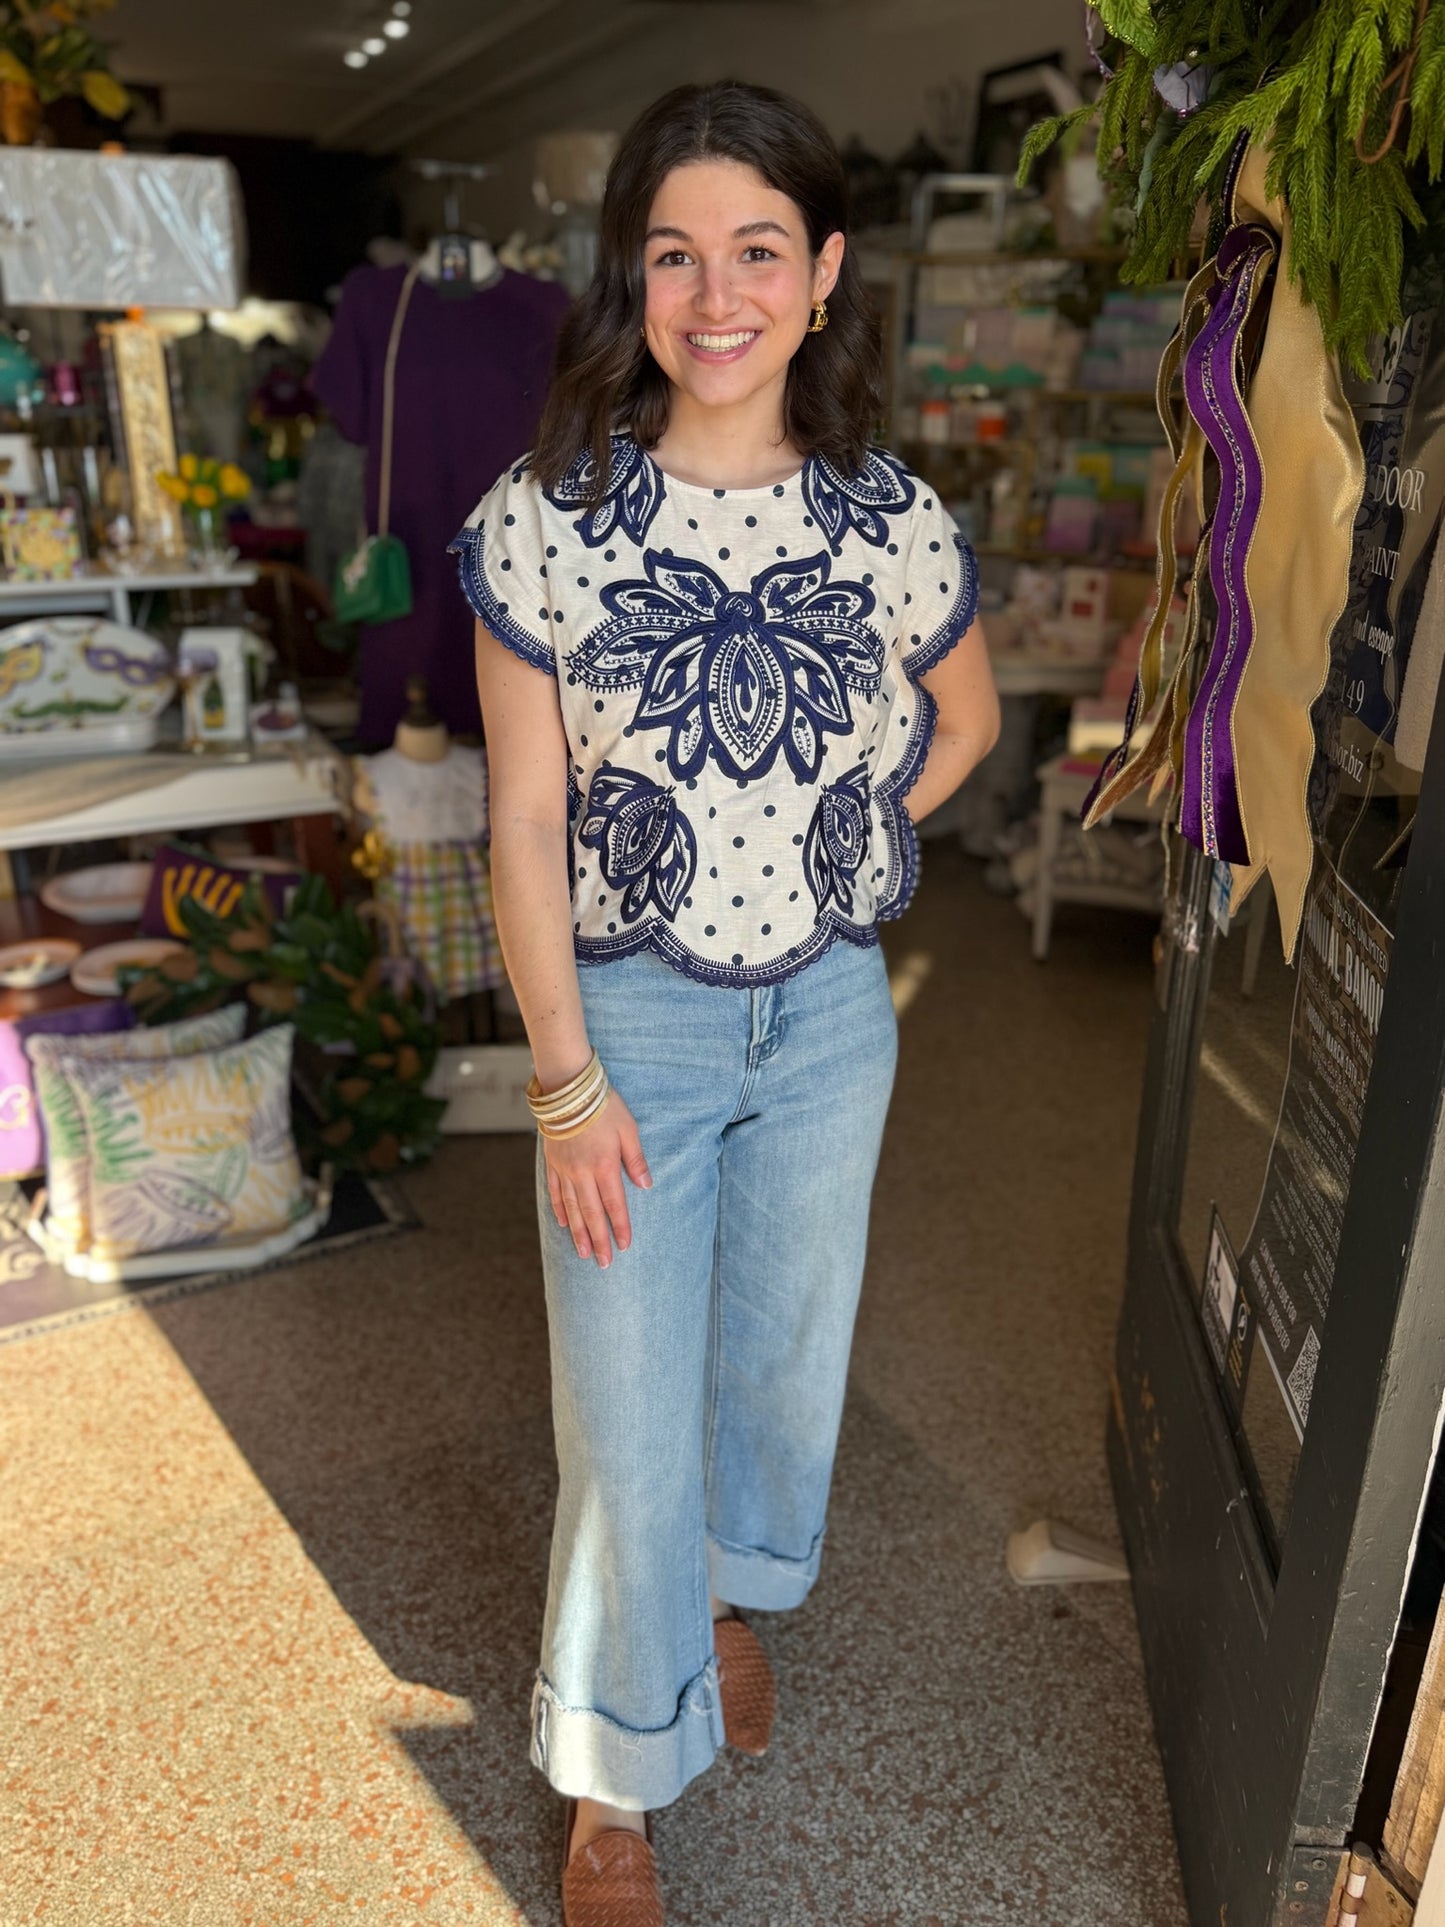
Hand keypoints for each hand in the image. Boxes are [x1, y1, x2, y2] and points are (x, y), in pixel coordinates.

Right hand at [543, 1091, 651, 1267]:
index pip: (614, 1204)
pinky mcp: (552, 1163)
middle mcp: (583, 1174)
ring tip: (584, 1252)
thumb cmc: (604, 1107)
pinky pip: (555, 1192)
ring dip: (579, 1232)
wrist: (568, 1090)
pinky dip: (560, 1209)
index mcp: (605, 1166)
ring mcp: (565, 1170)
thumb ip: (636, 1160)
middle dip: (599, 1240)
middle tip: (604, 1263)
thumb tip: (646, 1186)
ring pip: (572, 1209)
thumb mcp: (629, 1130)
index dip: (620, 1227)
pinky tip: (564, 1223)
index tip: (624, 1246)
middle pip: (592, 1214)